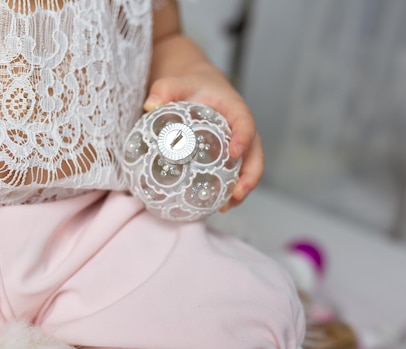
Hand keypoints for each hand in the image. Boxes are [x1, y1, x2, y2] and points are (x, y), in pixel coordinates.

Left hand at [143, 62, 263, 210]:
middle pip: (255, 154)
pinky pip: (235, 175)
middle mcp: (243, 130)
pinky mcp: (231, 158)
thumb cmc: (190, 87)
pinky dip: (229, 192)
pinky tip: (217, 206)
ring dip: (242, 190)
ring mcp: (240, 146)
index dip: (243, 138)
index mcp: (235, 110)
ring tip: (227, 207)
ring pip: (249, 169)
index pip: (245, 123)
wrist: (198, 90)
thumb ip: (163, 89)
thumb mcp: (176, 83)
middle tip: (237, 193)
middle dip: (250, 176)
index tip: (234, 152)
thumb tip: (149, 105)